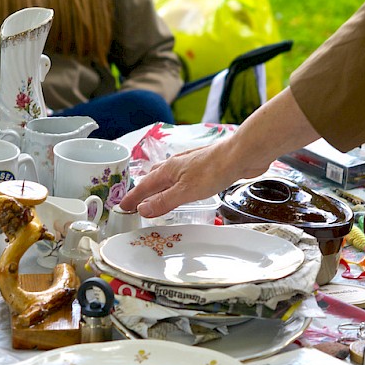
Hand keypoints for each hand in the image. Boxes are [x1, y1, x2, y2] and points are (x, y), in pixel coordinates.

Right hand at [121, 87, 320, 217]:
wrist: (242, 154)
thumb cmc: (214, 170)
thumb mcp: (186, 191)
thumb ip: (164, 201)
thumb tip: (142, 209)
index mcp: (168, 170)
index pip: (144, 186)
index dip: (133, 198)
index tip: (122, 207)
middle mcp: (177, 165)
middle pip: (154, 178)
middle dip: (143, 190)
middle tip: (135, 202)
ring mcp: (191, 164)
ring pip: (168, 176)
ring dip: (158, 186)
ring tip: (154, 194)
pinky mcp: (205, 167)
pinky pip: (183, 177)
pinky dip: (175, 184)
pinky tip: (183, 188)